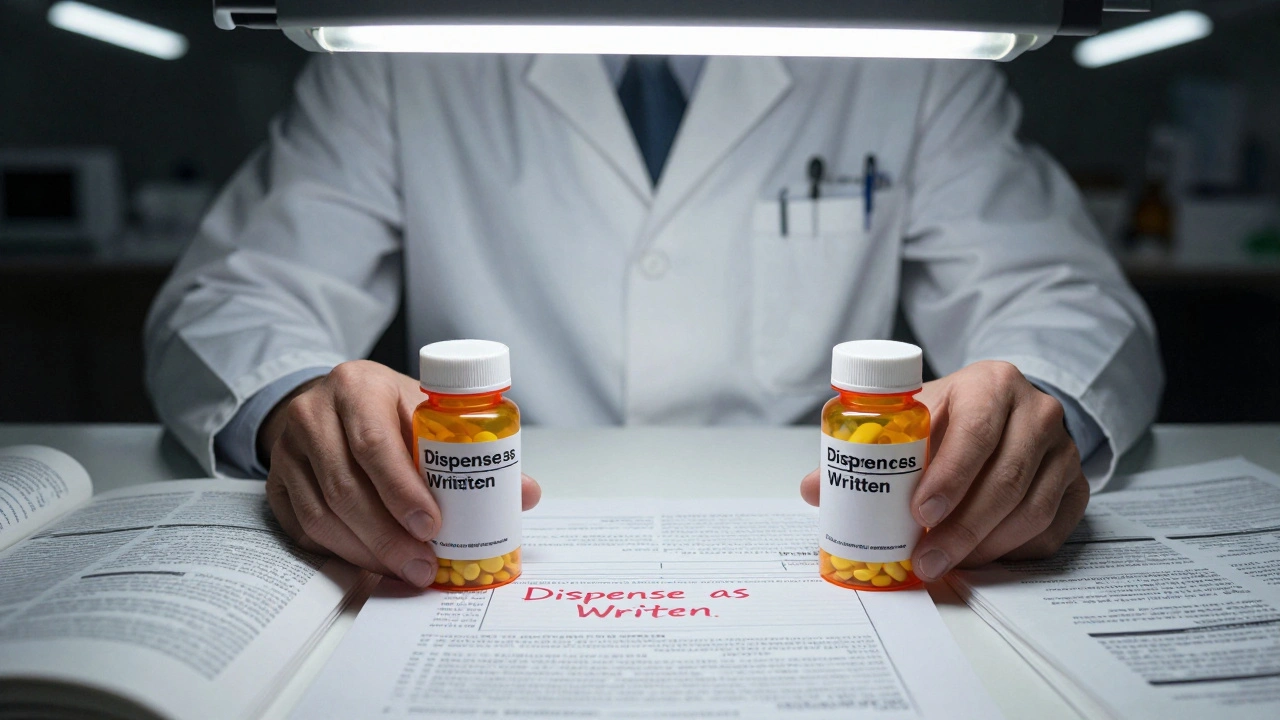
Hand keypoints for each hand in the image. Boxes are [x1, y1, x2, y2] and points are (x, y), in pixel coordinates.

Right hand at [260, 360, 541, 586]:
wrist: (332, 404)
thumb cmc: (391, 410)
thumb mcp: (429, 412)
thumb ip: (475, 452)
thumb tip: (525, 494)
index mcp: (358, 386)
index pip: (375, 443)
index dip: (402, 491)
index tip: (432, 527)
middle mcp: (314, 413)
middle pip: (345, 486)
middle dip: (389, 535)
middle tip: (423, 565)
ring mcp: (288, 450)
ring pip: (322, 513)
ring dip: (368, 550)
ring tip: (406, 570)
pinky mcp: (276, 483)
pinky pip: (304, 529)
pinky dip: (343, 553)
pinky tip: (374, 565)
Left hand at [800, 360, 1088, 580]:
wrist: (1009, 408)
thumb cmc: (953, 414)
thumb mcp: (913, 415)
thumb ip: (865, 448)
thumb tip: (814, 488)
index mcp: (991, 384)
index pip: (975, 431)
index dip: (949, 476)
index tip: (919, 511)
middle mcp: (1037, 411)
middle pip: (1006, 479)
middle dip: (961, 528)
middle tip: (925, 558)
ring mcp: (1064, 449)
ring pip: (1030, 509)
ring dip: (984, 546)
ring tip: (945, 562)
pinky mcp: (1077, 483)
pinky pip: (1051, 529)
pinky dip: (1012, 552)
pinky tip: (980, 557)